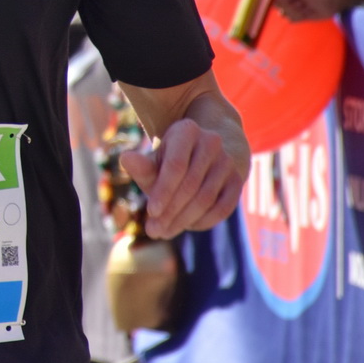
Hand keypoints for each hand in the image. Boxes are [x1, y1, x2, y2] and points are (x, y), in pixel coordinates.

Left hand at [119, 118, 244, 238]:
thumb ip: (142, 165)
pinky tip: (187, 227)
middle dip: (170, 211)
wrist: (202, 157)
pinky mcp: (238, 180)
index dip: (163, 191)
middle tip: (154, 230)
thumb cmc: (169, 162)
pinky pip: (223, 208)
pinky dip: (204, 221)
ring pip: (206, 199)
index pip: (176, 166)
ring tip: (164, 232)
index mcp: (187, 131)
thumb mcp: (154, 162)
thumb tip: (125, 158)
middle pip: (191, 185)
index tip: (150, 212)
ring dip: (184, 220)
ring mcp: (227, 161)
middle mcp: (211, 142)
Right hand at [276, 0, 344, 21]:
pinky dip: (300, 17)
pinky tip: (307, 12)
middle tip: (303, 2)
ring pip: (284, 13)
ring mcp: (290, 5)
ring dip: (297, 11)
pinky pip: (291, 19)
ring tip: (307, 6)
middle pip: (278, 5)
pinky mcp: (295, 14)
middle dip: (291, 6)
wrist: (332, 0)